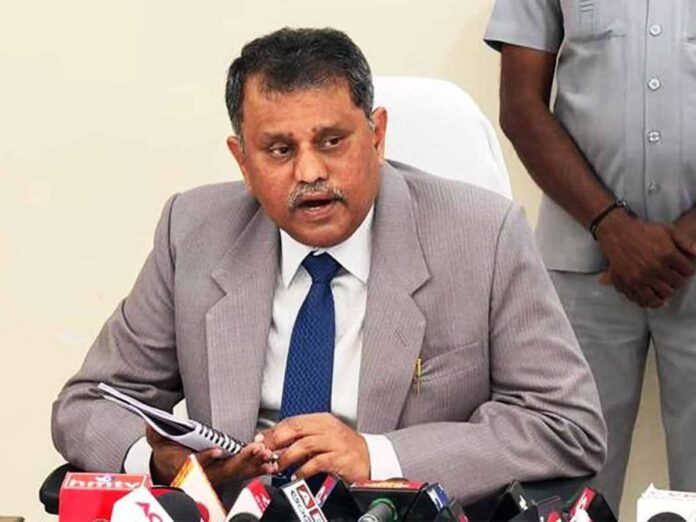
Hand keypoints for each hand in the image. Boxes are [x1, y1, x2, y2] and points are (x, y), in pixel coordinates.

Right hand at [146, 425, 276, 485]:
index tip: (216, 451)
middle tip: (254, 448)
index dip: (205, 459)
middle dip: (240, 460)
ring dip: (253, 463)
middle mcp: (203, 475)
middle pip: (222, 470)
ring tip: (266, 453)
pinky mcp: (227, 475)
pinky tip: (269, 463)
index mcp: (185, 465)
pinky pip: (243, 474)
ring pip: (236, 473)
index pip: (194, 465)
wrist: (171, 468)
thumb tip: (151, 420)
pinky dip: (256, 468)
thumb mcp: (158, 440)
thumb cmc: (168, 452)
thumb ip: (156, 430)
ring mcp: (217, 477)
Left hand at [260, 413, 369, 483]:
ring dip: (287, 456)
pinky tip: (296, 475)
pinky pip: (316, 462)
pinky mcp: (339, 457)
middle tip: (265, 452)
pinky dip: (303, 469)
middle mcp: (327, 428)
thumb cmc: (345, 448)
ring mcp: (334, 442)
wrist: (370, 457)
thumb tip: (278, 442)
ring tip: (277, 466)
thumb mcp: (324, 437)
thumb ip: (303, 437)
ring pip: (304, 444)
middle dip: (277, 440)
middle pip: (296, 429)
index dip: (275, 430)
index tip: (262, 439)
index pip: (293, 421)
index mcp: (322, 420)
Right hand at [596, 210, 695, 306]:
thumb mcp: (668, 229)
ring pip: (665, 294)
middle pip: (678, 284)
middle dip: (678, 281)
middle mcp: (655, 267)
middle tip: (674, 277)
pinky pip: (646, 299)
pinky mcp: (630, 282)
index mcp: (667, 254)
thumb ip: (685, 241)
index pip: (688, 270)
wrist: (617, 232)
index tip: (683, 269)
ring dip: (668, 291)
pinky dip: (654, 302)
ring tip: (666, 286)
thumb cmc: (644, 230)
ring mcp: (642, 276)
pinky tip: (657, 299)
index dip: (688, 270)